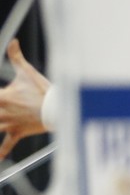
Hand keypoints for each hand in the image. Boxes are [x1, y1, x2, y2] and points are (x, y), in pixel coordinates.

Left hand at [0, 40, 50, 160]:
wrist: (59, 111)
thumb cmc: (44, 91)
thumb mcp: (28, 72)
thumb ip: (16, 57)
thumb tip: (13, 41)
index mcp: (3, 97)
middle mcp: (2, 112)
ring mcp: (10, 123)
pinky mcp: (18, 132)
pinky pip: (7, 144)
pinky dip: (1, 152)